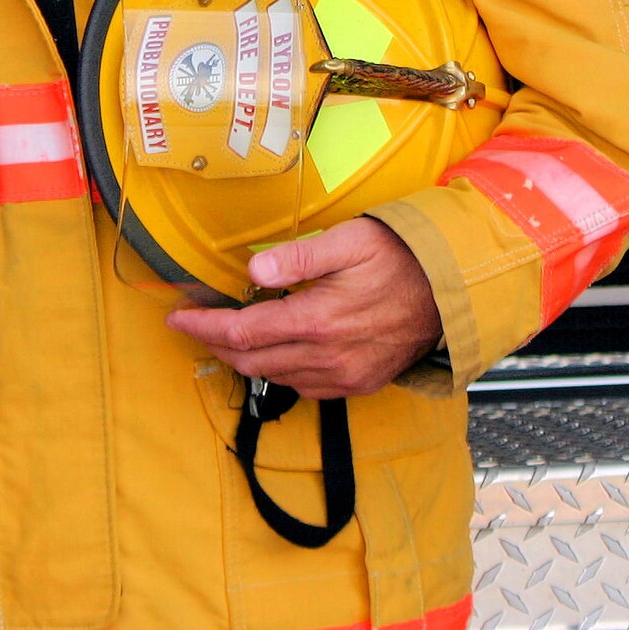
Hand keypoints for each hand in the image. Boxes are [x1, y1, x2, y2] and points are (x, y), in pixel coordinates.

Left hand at [165, 218, 441, 399]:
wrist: (450, 292)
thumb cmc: (398, 259)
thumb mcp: (347, 242)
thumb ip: (297, 257)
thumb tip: (253, 271)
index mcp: (317, 321)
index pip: (243, 332)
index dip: (204, 326)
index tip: (177, 316)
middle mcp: (327, 357)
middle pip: (251, 361)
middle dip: (215, 344)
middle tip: (194, 325)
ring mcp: (344, 376)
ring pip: (275, 377)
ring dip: (244, 359)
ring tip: (226, 335)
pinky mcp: (358, 384)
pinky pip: (305, 387)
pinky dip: (278, 372)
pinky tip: (272, 352)